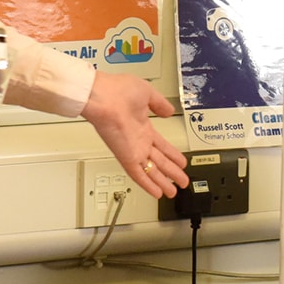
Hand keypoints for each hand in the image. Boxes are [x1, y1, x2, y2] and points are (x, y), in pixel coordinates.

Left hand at [82, 73, 189, 197]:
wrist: (101, 96)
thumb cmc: (118, 91)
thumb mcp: (147, 93)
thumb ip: (159, 104)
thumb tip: (168, 110)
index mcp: (143, 126)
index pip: (161, 145)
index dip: (172, 154)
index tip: (181, 162)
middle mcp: (138, 141)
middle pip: (159, 161)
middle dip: (171, 172)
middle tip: (181, 181)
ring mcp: (133, 150)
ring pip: (151, 171)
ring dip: (163, 182)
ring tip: (173, 192)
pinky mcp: (126, 156)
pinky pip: (139, 174)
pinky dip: (148, 184)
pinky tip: (157, 193)